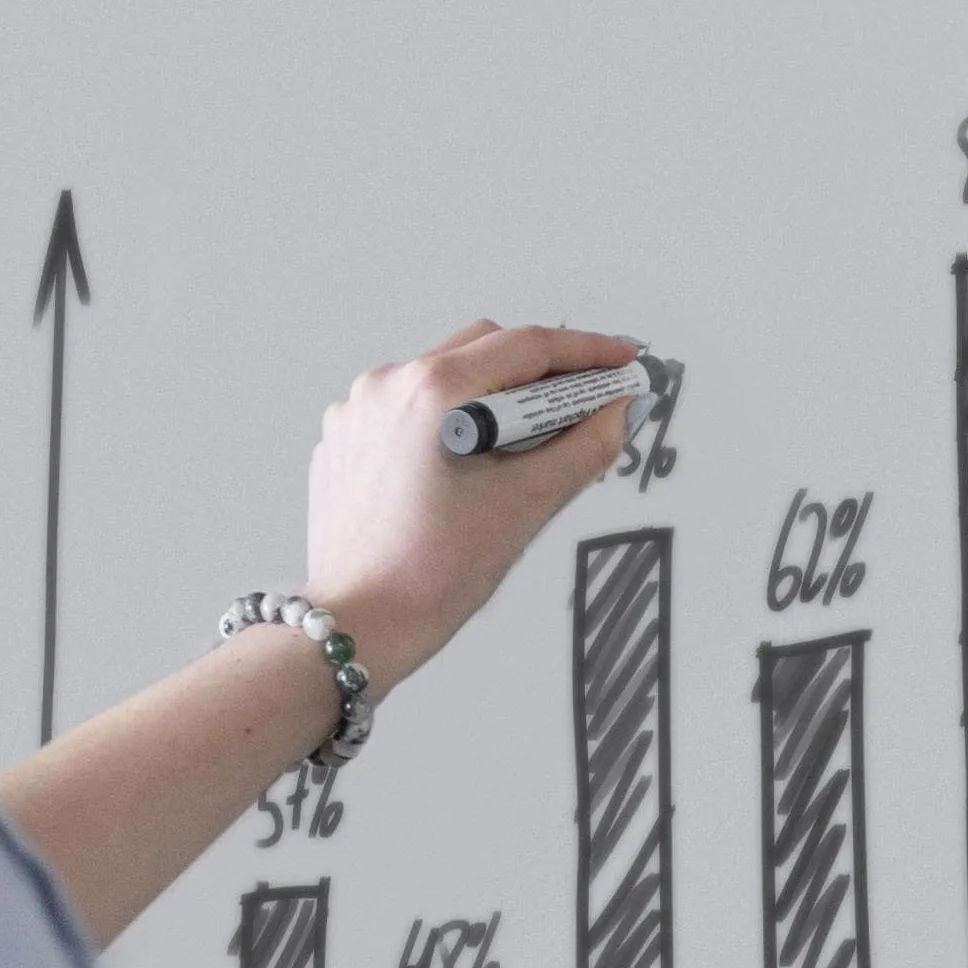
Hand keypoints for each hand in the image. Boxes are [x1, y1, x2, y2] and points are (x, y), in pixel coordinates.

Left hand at [303, 320, 645, 692]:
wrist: (361, 622)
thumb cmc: (428, 576)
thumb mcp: (526, 505)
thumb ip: (585, 448)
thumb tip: (617, 412)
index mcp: (431, 392)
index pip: (527, 346)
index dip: (587, 351)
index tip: (621, 360)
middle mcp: (388, 385)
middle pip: (485, 345)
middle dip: (541, 369)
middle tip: (587, 402)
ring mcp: (359, 409)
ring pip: (445, 372)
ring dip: (492, 393)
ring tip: (526, 442)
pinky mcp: (346, 436)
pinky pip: (410, 405)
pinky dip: (449, 417)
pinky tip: (470, 460)